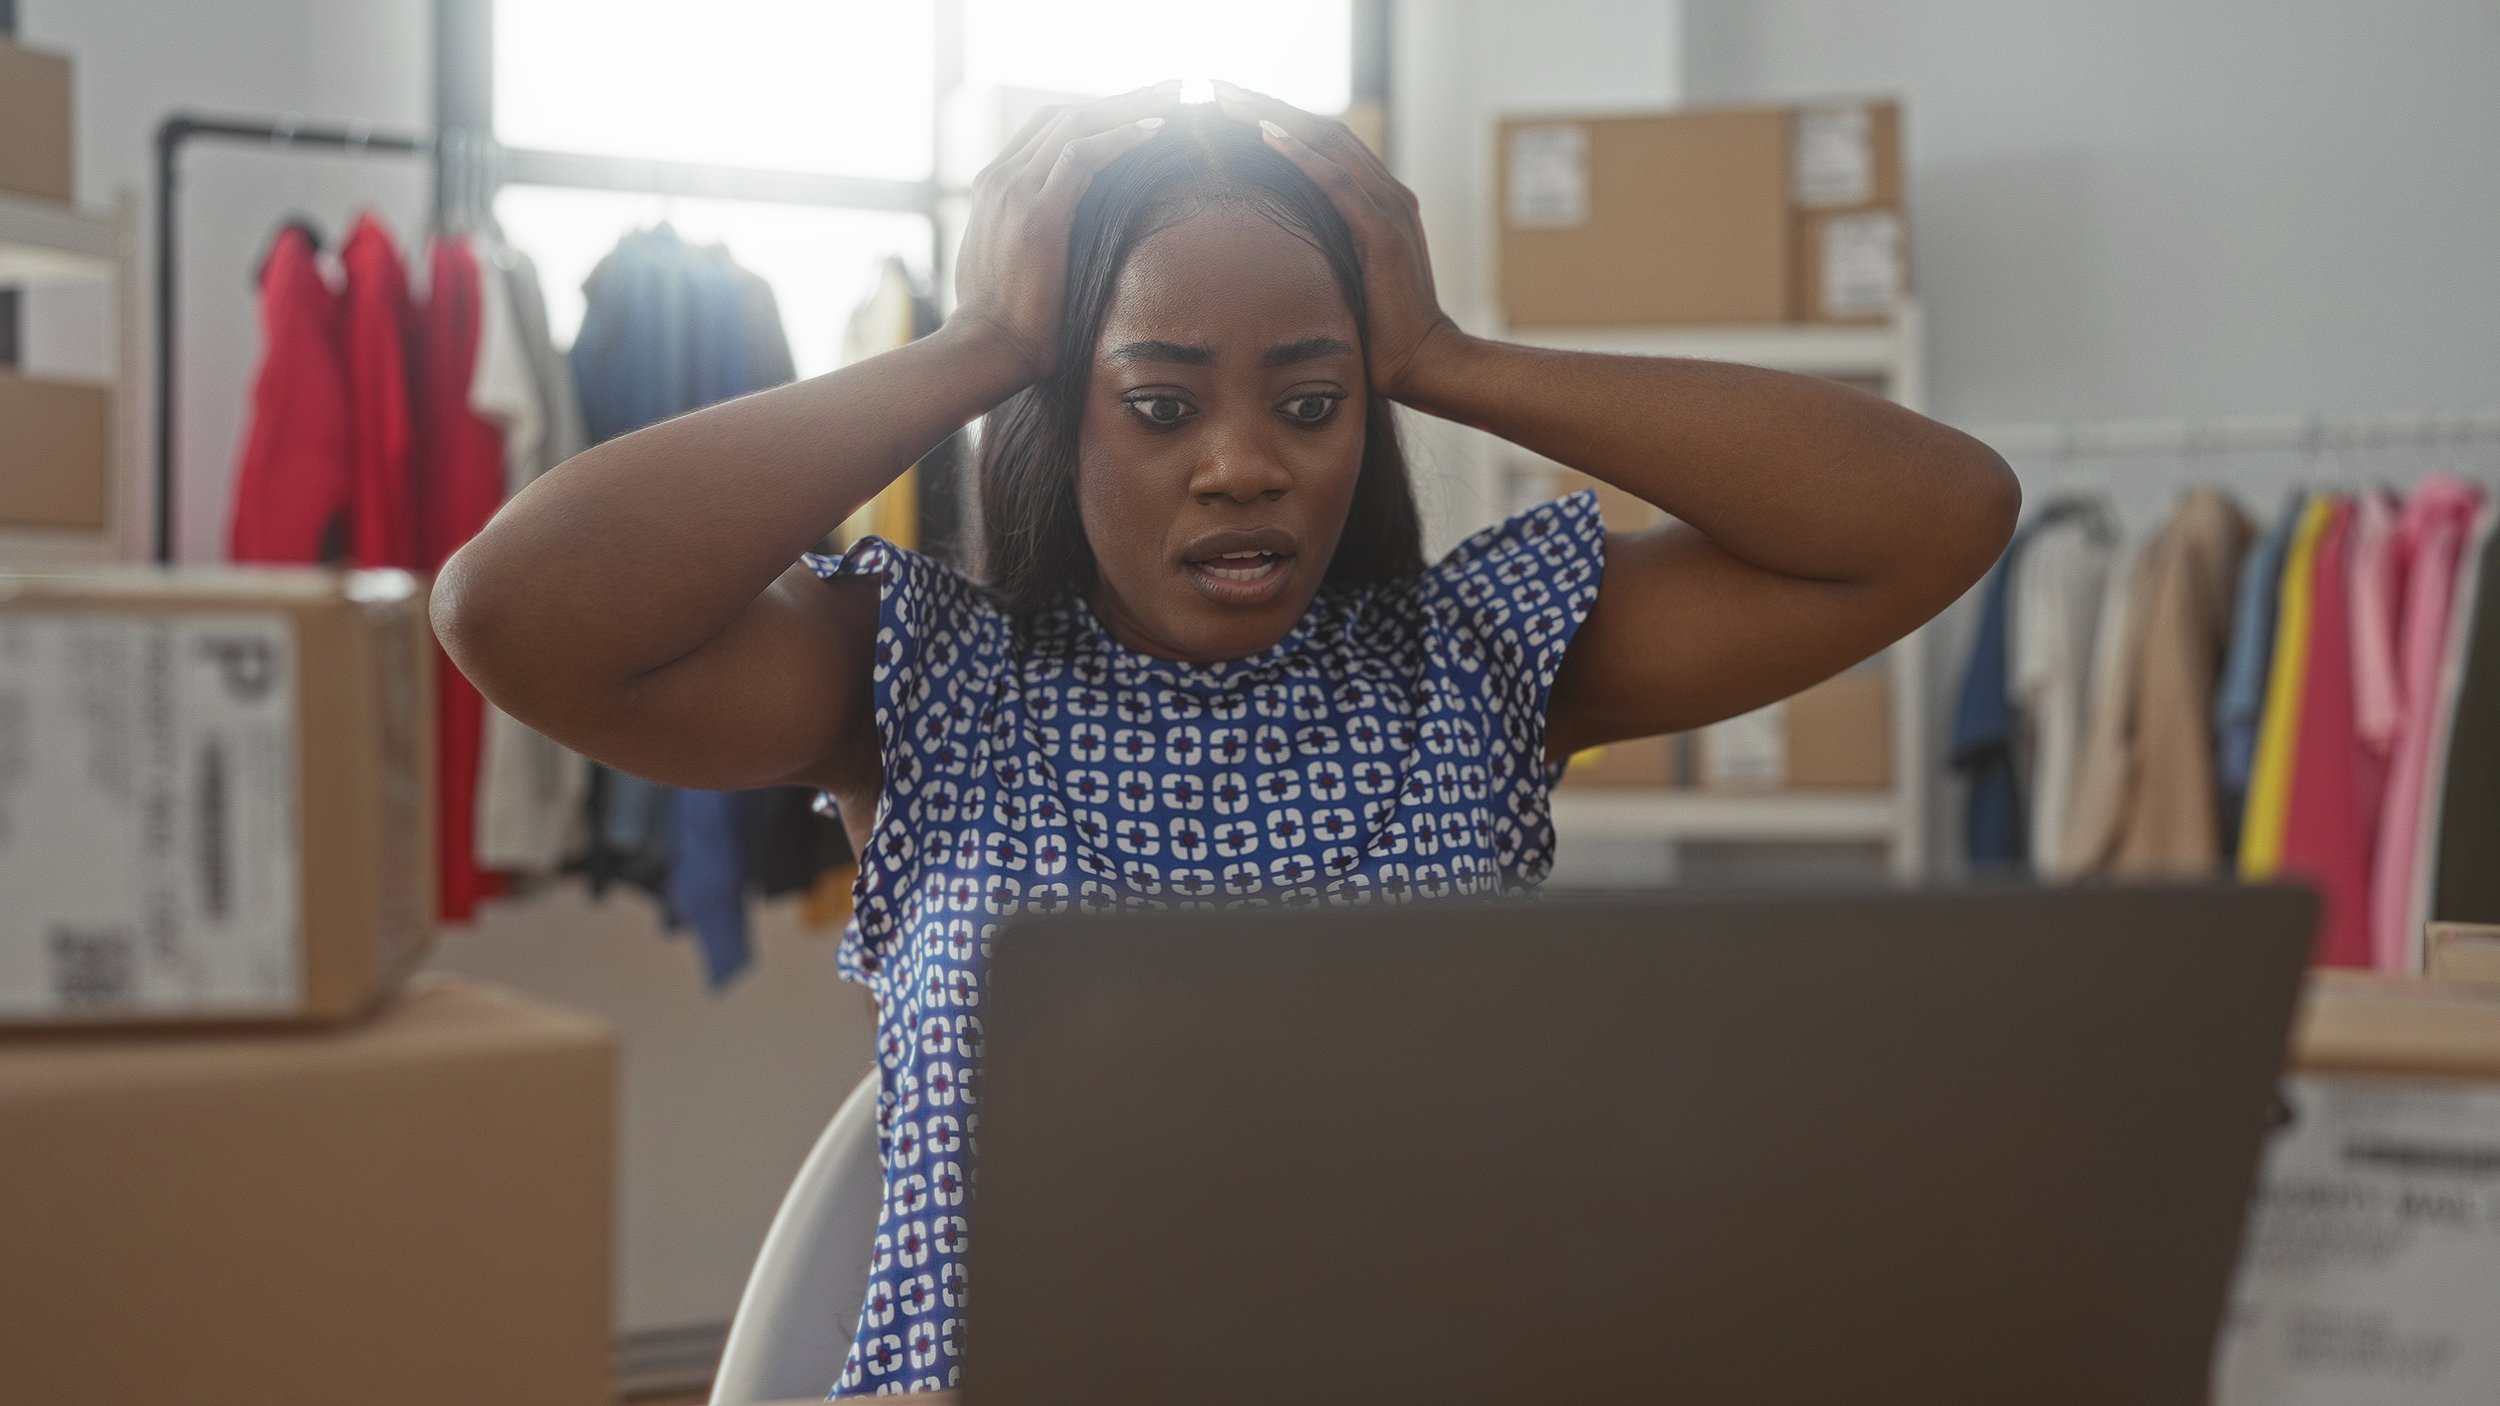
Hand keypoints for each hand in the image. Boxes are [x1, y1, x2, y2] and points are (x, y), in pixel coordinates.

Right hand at [951, 83, 1183, 382]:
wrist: (985, 348)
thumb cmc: (1003, 321)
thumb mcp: (1007, 263)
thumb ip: (1026, 235)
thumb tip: (1060, 243)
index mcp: (992, 186)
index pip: (1045, 127)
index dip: (1094, 113)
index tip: (1137, 110)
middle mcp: (1000, 179)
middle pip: (1064, 115)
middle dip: (1120, 99)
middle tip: (1167, 90)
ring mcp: (1015, 192)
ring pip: (1076, 126)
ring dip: (1129, 107)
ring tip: (1173, 99)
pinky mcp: (1038, 215)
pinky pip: (1082, 157)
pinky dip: (1121, 137)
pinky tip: (1155, 130)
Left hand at [1213, 81, 1463, 403]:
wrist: (1424, 363)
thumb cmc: (1380, 330)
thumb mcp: (1347, 278)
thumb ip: (1325, 251)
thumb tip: (1279, 252)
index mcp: (1377, 200)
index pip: (1324, 142)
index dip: (1278, 118)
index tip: (1231, 107)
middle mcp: (1386, 193)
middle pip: (1321, 130)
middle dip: (1267, 105)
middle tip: (1218, 88)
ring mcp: (1388, 209)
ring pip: (1327, 143)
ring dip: (1274, 117)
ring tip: (1228, 101)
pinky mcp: (1382, 233)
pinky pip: (1338, 182)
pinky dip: (1302, 155)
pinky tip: (1267, 135)